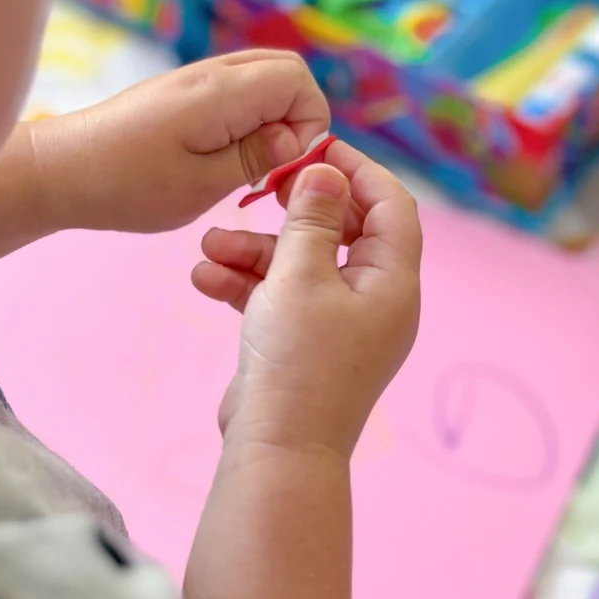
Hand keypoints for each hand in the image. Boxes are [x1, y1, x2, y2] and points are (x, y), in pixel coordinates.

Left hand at [30, 50, 329, 232]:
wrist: (62, 170)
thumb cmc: (128, 185)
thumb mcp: (201, 184)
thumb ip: (256, 156)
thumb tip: (297, 140)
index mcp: (221, 92)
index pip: (298, 80)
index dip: (309, 122)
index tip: (284, 164)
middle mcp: (213, 72)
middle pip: (287, 70)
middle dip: (298, 116)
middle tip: (275, 163)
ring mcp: (199, 77)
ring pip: (265, 78)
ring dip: (275, 118)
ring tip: (253, 161)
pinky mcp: (187, 90)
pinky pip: (241, 89)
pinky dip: (252, 117)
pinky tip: (230, 151)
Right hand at [192, 142, 421, 458]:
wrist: (274, 450)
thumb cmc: (296, 361)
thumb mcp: (300, 276)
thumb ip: (313, 218)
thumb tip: (328, 169)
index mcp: (392, 281)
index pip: (391, 206)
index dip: (358, 171)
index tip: (317, 148)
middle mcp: (375, 299)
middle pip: (343, 232)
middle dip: (294, 213)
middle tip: (263, 190)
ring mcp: (341, 322)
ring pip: (303, 264)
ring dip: (257, 251)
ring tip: (208, 244)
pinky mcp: (307, 341)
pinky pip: (284, 297)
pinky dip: (251, 284)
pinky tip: (205, 277)